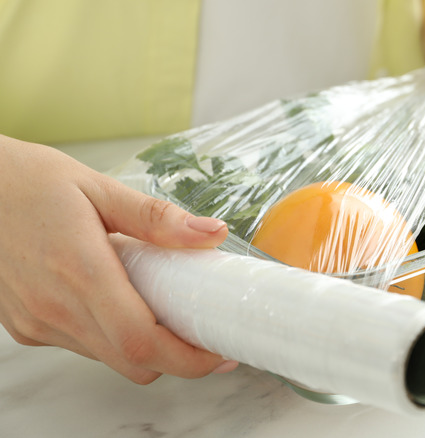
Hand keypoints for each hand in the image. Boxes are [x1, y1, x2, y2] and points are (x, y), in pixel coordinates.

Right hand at [0, 134, 237, 383]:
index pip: (142, 341)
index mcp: (79, 270)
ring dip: (146, 348)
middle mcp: (54, 307)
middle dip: (177, 359)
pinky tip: (124, 302)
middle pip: (132, 362)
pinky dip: (113, 337)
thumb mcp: (99, 188)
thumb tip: (212, 233)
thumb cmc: (28, 182)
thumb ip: (157, 218)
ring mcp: (36, 322)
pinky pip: (84, 346)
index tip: (219, 353)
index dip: (188, 358)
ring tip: (167, 311)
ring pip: (109, 358)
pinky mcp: (26, 326)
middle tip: (204, 335)